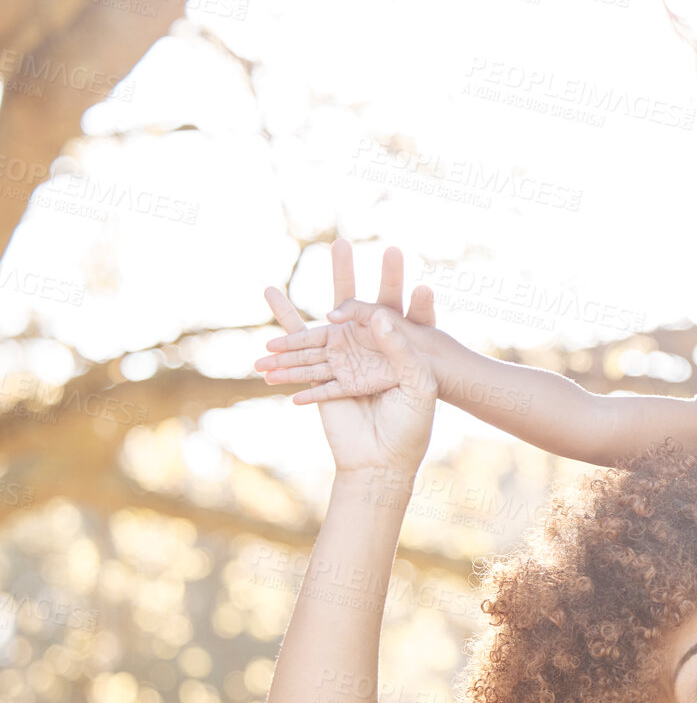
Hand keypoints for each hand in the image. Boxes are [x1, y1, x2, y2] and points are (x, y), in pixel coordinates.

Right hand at [260, 247, 435, 474]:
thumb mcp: (418, 385)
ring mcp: (344, 361)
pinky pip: (301, 348)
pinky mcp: (324, 376)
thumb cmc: (411, 426)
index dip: (394, 281)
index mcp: (397, 349)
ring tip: (295, 267)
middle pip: (354, 304)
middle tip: (342, 241)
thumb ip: (400, 349)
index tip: (395, 252)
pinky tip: (271, 295)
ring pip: (321, 324)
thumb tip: (376, 313)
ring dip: (312, 296)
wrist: (385, 461)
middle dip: (346, 273)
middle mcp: (368, 350)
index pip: (393, 307)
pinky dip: (285, 323)